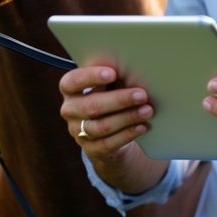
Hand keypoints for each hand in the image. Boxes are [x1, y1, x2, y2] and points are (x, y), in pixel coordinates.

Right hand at [57, 63, 162, 185]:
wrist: (108, 132)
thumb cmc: (110, 98)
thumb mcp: (108, 85)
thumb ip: (113, 76)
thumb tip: (133, 67)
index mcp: (70, 90)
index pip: (72, 81)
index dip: (90, 77)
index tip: (112, 73)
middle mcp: (70, 111)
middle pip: (91, 106)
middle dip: (119, 100)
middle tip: (142, 94)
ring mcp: (78, 132)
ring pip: (101, 126)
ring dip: (127, 118)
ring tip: (147, 111)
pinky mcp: (91, 149)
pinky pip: (108, 144)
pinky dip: (127, 134)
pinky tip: (142, 126)